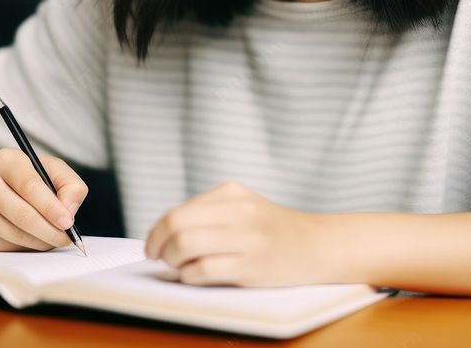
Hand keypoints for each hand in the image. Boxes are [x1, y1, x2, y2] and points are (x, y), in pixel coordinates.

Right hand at [0, 148, 87, 251]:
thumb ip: (70, 185)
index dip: (51, 207)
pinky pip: (9, 247)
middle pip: (22, 215)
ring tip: (55, 237)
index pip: (29, 186)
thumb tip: (68, 210)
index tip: (68, 222)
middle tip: (67, 237)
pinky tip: (35, 238)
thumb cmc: (31, 179)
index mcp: (6, 160)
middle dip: (50, 231)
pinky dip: (29, 248)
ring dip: (42, 242)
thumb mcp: (54, 171)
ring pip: (16, 235)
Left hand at [144, 181, 327, 286]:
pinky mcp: (252, 265)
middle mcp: (238, 211)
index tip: (152, 246)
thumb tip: (162, 234)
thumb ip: (209, 213)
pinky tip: (197, 277)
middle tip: (160, 258)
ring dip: (173, 262)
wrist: (319, 245)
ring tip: (180, 268)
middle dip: (159, 247)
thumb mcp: (243, 207)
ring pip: (185, 247)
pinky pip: (203, 272)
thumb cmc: (273, 230)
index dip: (156, 233)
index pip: (177, 212)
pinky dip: (190, 277)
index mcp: (231, 193)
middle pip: (176, 226)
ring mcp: (246, 238)